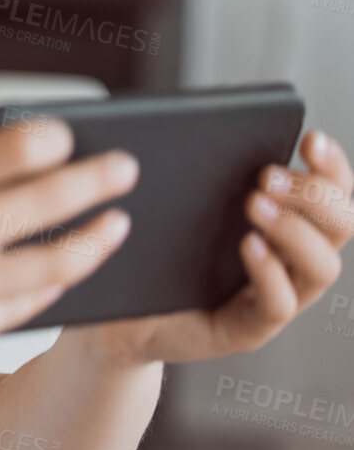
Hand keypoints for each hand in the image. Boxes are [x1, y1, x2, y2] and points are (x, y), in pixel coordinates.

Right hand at [0, 119, 134, 385]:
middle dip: (102, 179)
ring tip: (118, 226)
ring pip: (60, 262)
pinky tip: (68, 273)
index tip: (67, 136)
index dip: (56, 137)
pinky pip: (29, 305)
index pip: (26, 146)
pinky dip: (55, 286)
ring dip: (97, 239)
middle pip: (59, 199)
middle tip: (126, 169)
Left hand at [75, 130, 353, 365]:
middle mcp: (293, 261)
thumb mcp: (177, 204)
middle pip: (341, 225)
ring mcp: (276, 297)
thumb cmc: (151, 252)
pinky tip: (247, 245)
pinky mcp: (248, 329)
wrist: (118, 314)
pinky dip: (269, 273)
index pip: (335, 193)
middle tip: (267, 175)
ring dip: (294, 230)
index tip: (309, 139)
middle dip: (313, 194)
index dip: (332, 166)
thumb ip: (198, 169)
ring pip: (322, 266)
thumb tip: (191, 120)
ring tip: (253, 204)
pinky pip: (278, 305)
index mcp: (288, 224)